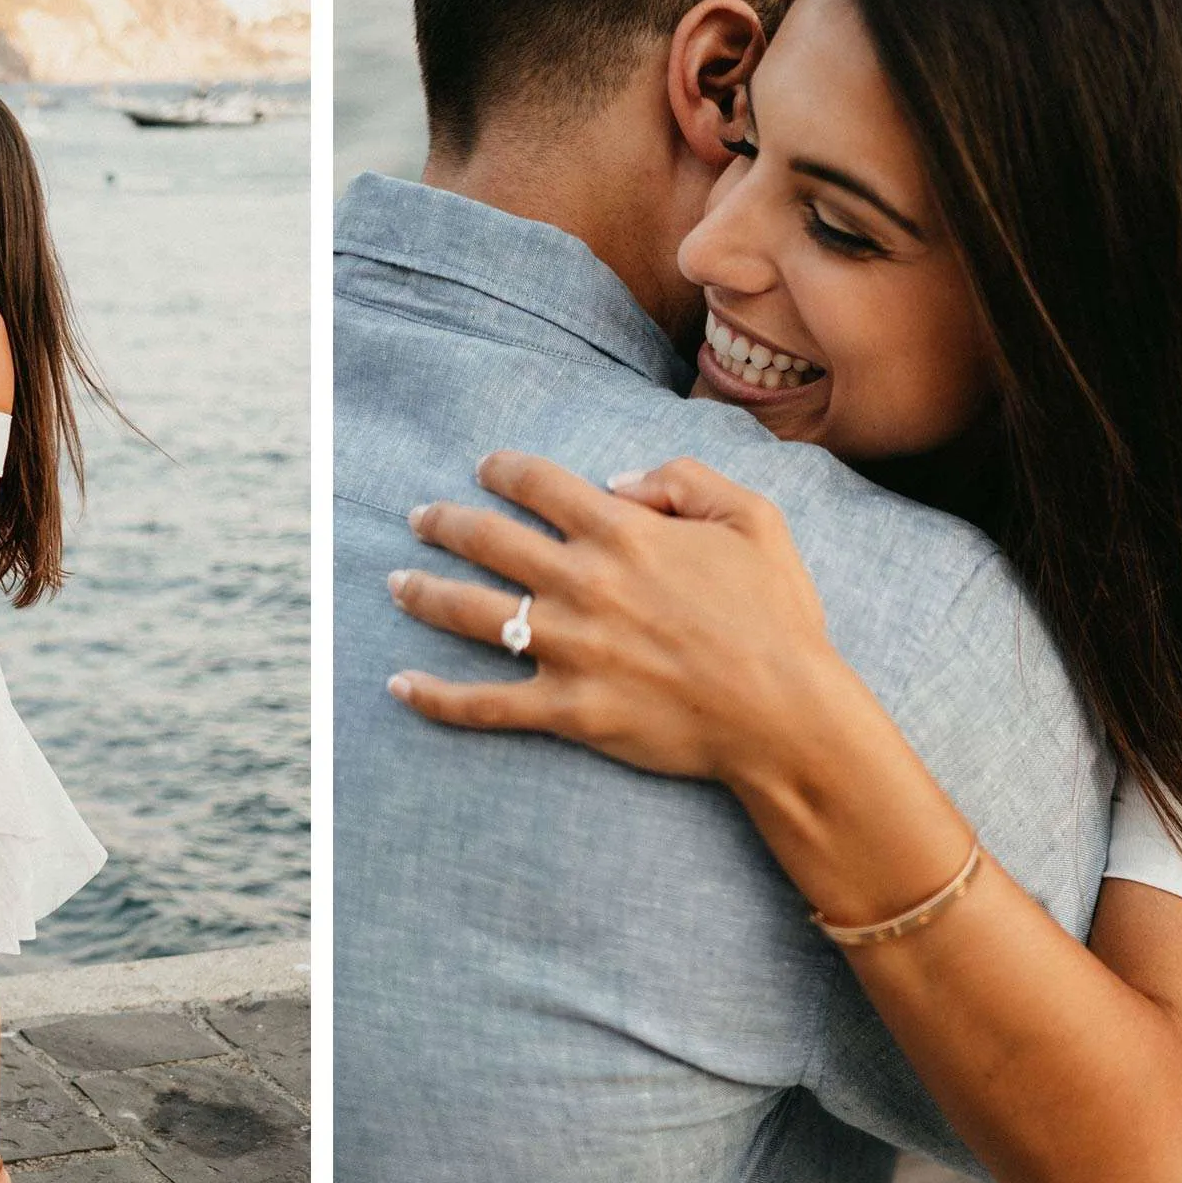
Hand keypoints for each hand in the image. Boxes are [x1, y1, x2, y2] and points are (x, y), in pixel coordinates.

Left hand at [385, 451, 839, 784]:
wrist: (787, 715)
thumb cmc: (778, 618)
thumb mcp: (755, 519)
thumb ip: (686, 479)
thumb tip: (619, 480)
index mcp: (624, 534)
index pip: (539, 485)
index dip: (503, 469)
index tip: (484, 468)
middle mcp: (583, 584)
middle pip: (487, 540)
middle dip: (443, 523)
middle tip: (417, 518)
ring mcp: (569, 649)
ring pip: (469, 613)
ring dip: (422, 592)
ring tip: (394, 583)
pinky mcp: (567, 710)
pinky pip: (483, 704)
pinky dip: (434, 698)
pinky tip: (398, 686)